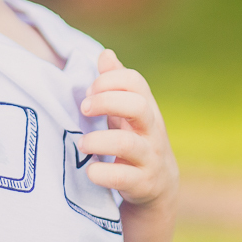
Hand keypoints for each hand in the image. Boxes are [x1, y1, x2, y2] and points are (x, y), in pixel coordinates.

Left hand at [79, 50, 178, 207]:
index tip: (89, 91)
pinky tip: (90, 171)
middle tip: (84, 109)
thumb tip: (105, 54)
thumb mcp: (128, 113)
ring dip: (98, 141)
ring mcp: (149, 158)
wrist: (159, 187)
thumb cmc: (135, 140)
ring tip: (82, 144)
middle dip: (106, 102)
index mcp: (146, 108)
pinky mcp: (142, 184)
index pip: (135, 81)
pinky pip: (123, 177)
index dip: (109, 80)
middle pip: (137, 105)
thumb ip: (116, 85)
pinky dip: (102, 173)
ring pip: (127, 144)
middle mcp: (152, 130)